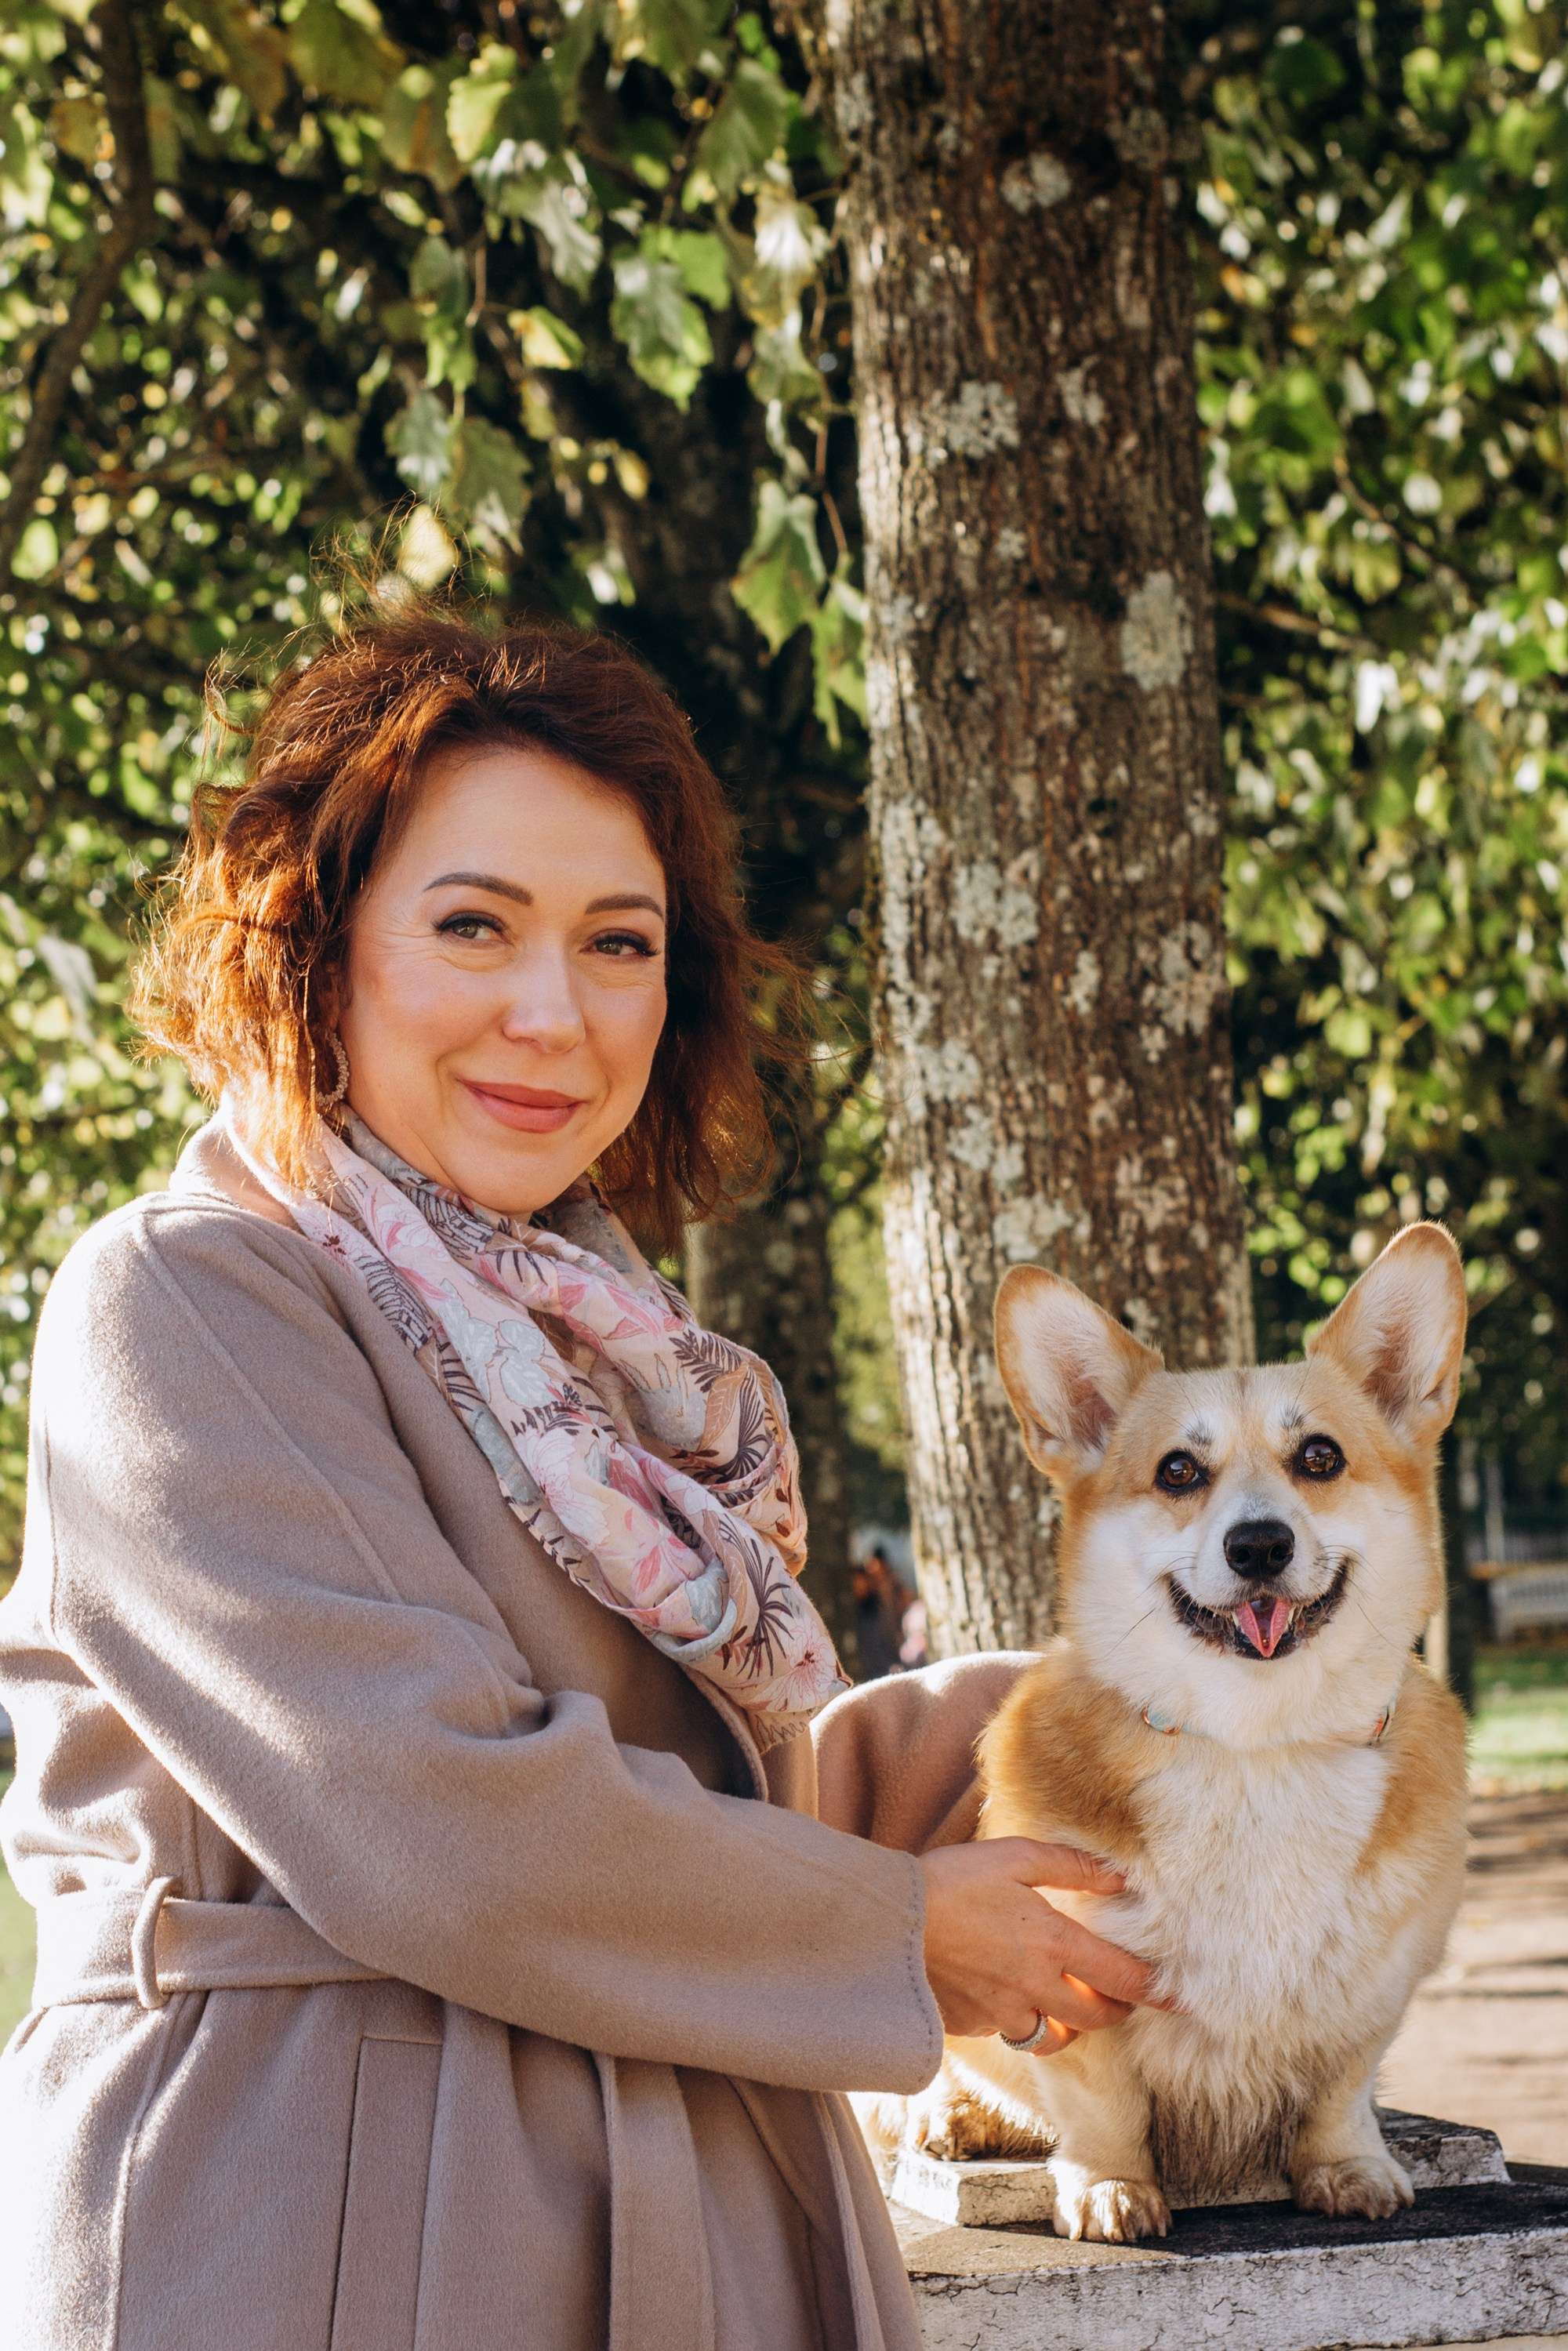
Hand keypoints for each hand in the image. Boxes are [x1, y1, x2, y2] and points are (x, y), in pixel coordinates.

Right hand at [918, 1837, 1160, 2050]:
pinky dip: (1019, 2022)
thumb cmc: (950, 1879)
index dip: (1155, 1991)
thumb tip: (1119, 1876)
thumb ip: (1068, 1865)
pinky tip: (1009, 1999)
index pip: (1120, 1976)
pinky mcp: (973, 2024)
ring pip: (1054, 2036)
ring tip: (1068, 2008)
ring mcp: (1003, 2010)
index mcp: (1051, 1940)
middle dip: (1116, 2011)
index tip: (1180, 2001)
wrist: (887, 1922)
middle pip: (1096, 2016)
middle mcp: (1035, 1984)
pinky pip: (1009, 2032)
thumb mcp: (1012, 1856)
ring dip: (1069, 2025)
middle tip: (1123, 2001)